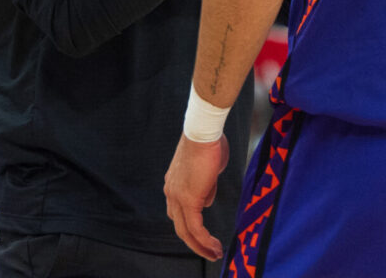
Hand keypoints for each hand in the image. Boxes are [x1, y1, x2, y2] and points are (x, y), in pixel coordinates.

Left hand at [165, 131, 230, 260]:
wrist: (204, 132)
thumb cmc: (209, 143)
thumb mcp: (208, 169)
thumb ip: (206, 185)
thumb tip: (206, 199)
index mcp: (173, 184)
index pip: (178, 211)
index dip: (190, 224)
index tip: (204, 234)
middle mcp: (171, 192)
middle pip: (179, 225)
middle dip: (194, 242)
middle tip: (209, 251)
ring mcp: (177, 197)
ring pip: (185, 230)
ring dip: (200, 245)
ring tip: (214, 253)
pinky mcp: (188, 200)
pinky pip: (195, 227)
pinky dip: (204, 240)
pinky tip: (214, 246)